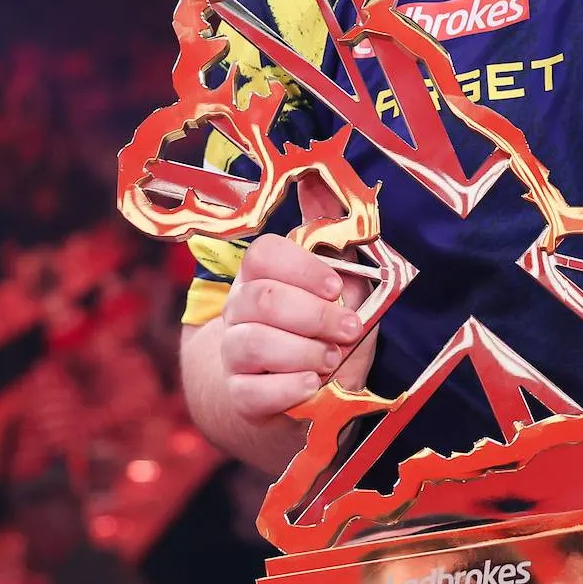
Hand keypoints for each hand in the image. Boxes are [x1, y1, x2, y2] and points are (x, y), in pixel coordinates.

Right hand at [180, 180, 378, 474]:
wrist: (290, 398)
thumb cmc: (321, 337)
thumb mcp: (339, 295)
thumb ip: (337, 250)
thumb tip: (320, 184)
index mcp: (261, 277)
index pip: (264, 255)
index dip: (303, 268)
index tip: (336, 287)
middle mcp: (239, 311)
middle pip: (263, 299)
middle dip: (315, 314)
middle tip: (349, 329)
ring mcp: (234, 353)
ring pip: (256, 342)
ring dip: (305, 351)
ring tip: (332, 360)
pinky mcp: (238, 395)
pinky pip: (254, 390)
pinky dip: (290, 387)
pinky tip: (312, 385)